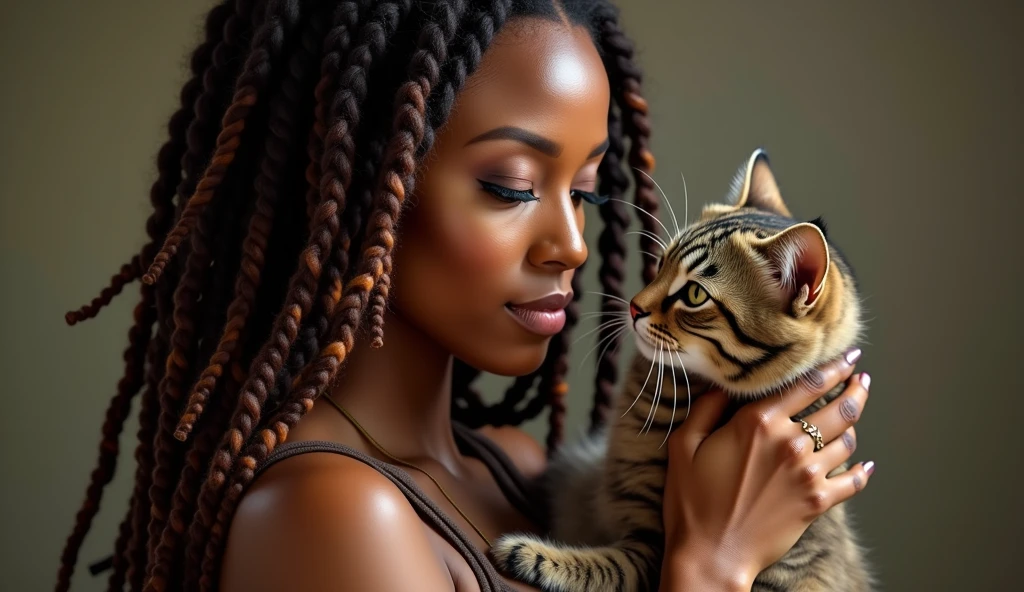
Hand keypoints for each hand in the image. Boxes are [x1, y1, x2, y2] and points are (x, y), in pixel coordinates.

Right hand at [659, 349, 873, 590]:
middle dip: (855, 389)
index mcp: (757, 423)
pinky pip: (854, 481)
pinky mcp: (817, 502)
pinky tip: (865, 464)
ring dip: (854, 425)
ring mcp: (808, 473)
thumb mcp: (684, 445)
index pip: (807, 384)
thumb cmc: (692, 500)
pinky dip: (862, 470)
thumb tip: (722, 385)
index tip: (846, 357)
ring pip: (848, 440)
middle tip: (861, 378)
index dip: (832, 368)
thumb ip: (705, 409)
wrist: (711, 553)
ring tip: (853, 417)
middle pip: (839, 408)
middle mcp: (789, 443)